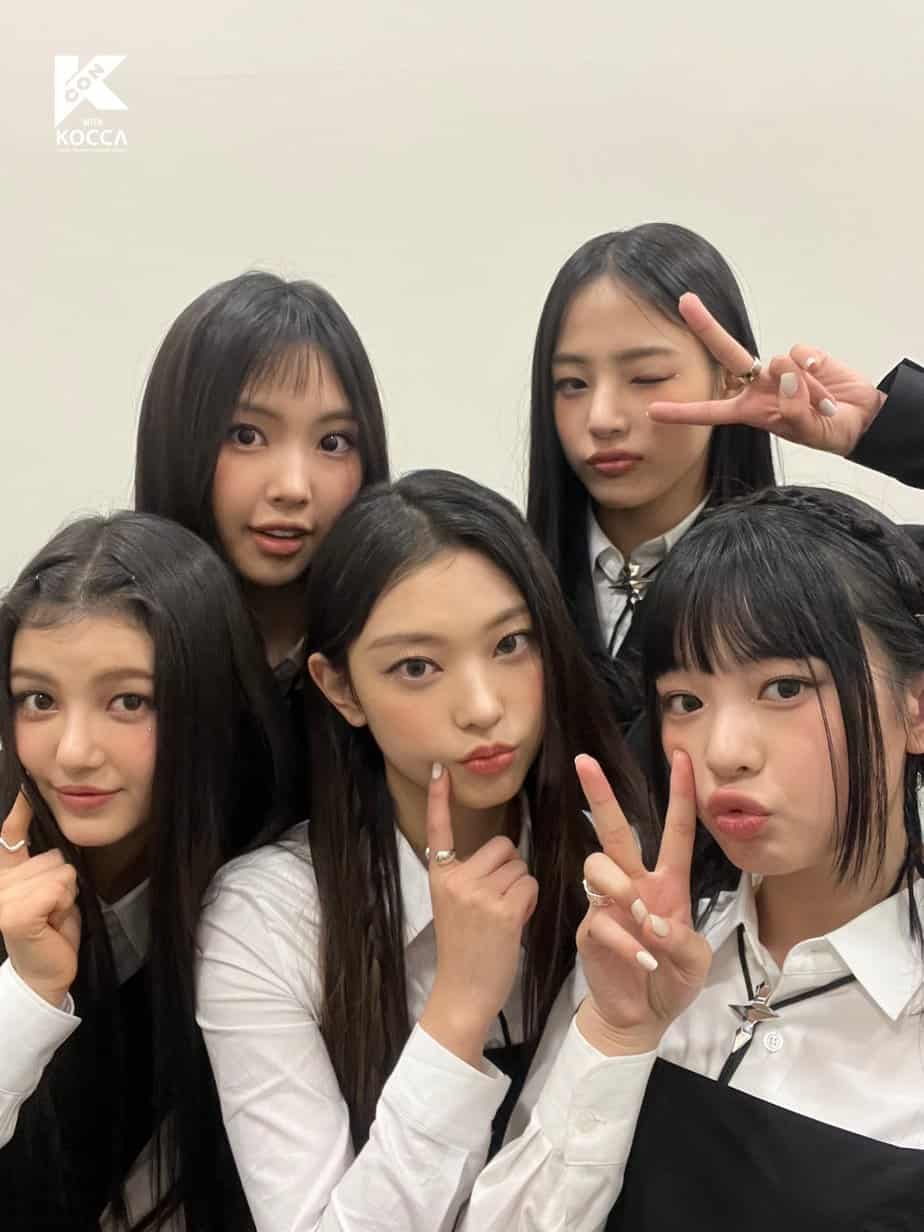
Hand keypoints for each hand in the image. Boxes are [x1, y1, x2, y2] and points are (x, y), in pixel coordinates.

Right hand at [0, 794, 80, 1006]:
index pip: (10, 833)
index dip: (19, 811)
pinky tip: (52, 922)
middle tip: (51, 908)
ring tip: (51, 915)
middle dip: (62, 881)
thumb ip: (41, 860)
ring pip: (59, 871)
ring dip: (65, 894)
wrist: (46, 974)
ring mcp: (2, 900)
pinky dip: (64, 904)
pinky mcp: (14, 915)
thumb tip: (44, 826)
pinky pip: (57, 888)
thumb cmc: (50, 929)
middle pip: (52, 856)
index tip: (24, 789)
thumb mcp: (48, 888)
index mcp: (4, 874)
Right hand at [418, 766, 537, 1067]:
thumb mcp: (454, 905)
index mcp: (441, 875)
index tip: (440, 768)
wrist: (462, 992)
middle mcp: (456, 879)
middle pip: (502, 847)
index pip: (439, 830)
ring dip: (522, 887)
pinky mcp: (503, 909)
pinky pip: (530, 885)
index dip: (439, 798)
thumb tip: (508, 852)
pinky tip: (514, 923)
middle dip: (510, 868)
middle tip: (498, 902)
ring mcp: (479, 893)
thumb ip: (472, 877)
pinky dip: (529, 902)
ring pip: (520, 866)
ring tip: (504, 916)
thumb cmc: (464, 950)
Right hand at [574, 752, 710, 1056]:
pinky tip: (644, 963)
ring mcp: (608, 905)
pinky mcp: (589, 931)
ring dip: (621, 888)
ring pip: (598, 866)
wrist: (641, 1019)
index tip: (681, 756)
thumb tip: (654, 923)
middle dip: (599, 794)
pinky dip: (627, 943)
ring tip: (643, 920)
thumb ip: (681, 942)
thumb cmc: (671, 982)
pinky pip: (600, 921)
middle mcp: (634, 884)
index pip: (675, 831)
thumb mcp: (694, 963)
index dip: (680, 794)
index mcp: (667, 883)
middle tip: (585, 761)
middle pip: (614, 831)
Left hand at [647, 292, 884, 457]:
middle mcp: (759, 386)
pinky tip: (827, 382)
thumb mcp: (808, 432)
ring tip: (821, 403)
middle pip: (727, 353)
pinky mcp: (803, 356)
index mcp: (750, 411)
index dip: (683, 412)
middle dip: (706, 326)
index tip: (652, 410)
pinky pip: (803, 355)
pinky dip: (817, 369)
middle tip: (685, 301)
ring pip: (780, 363)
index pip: (711, 411)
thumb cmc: (829, 430)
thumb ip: (794, 410)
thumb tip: (786, 376)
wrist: (863, 418)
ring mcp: (781, 370)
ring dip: (805, 387)